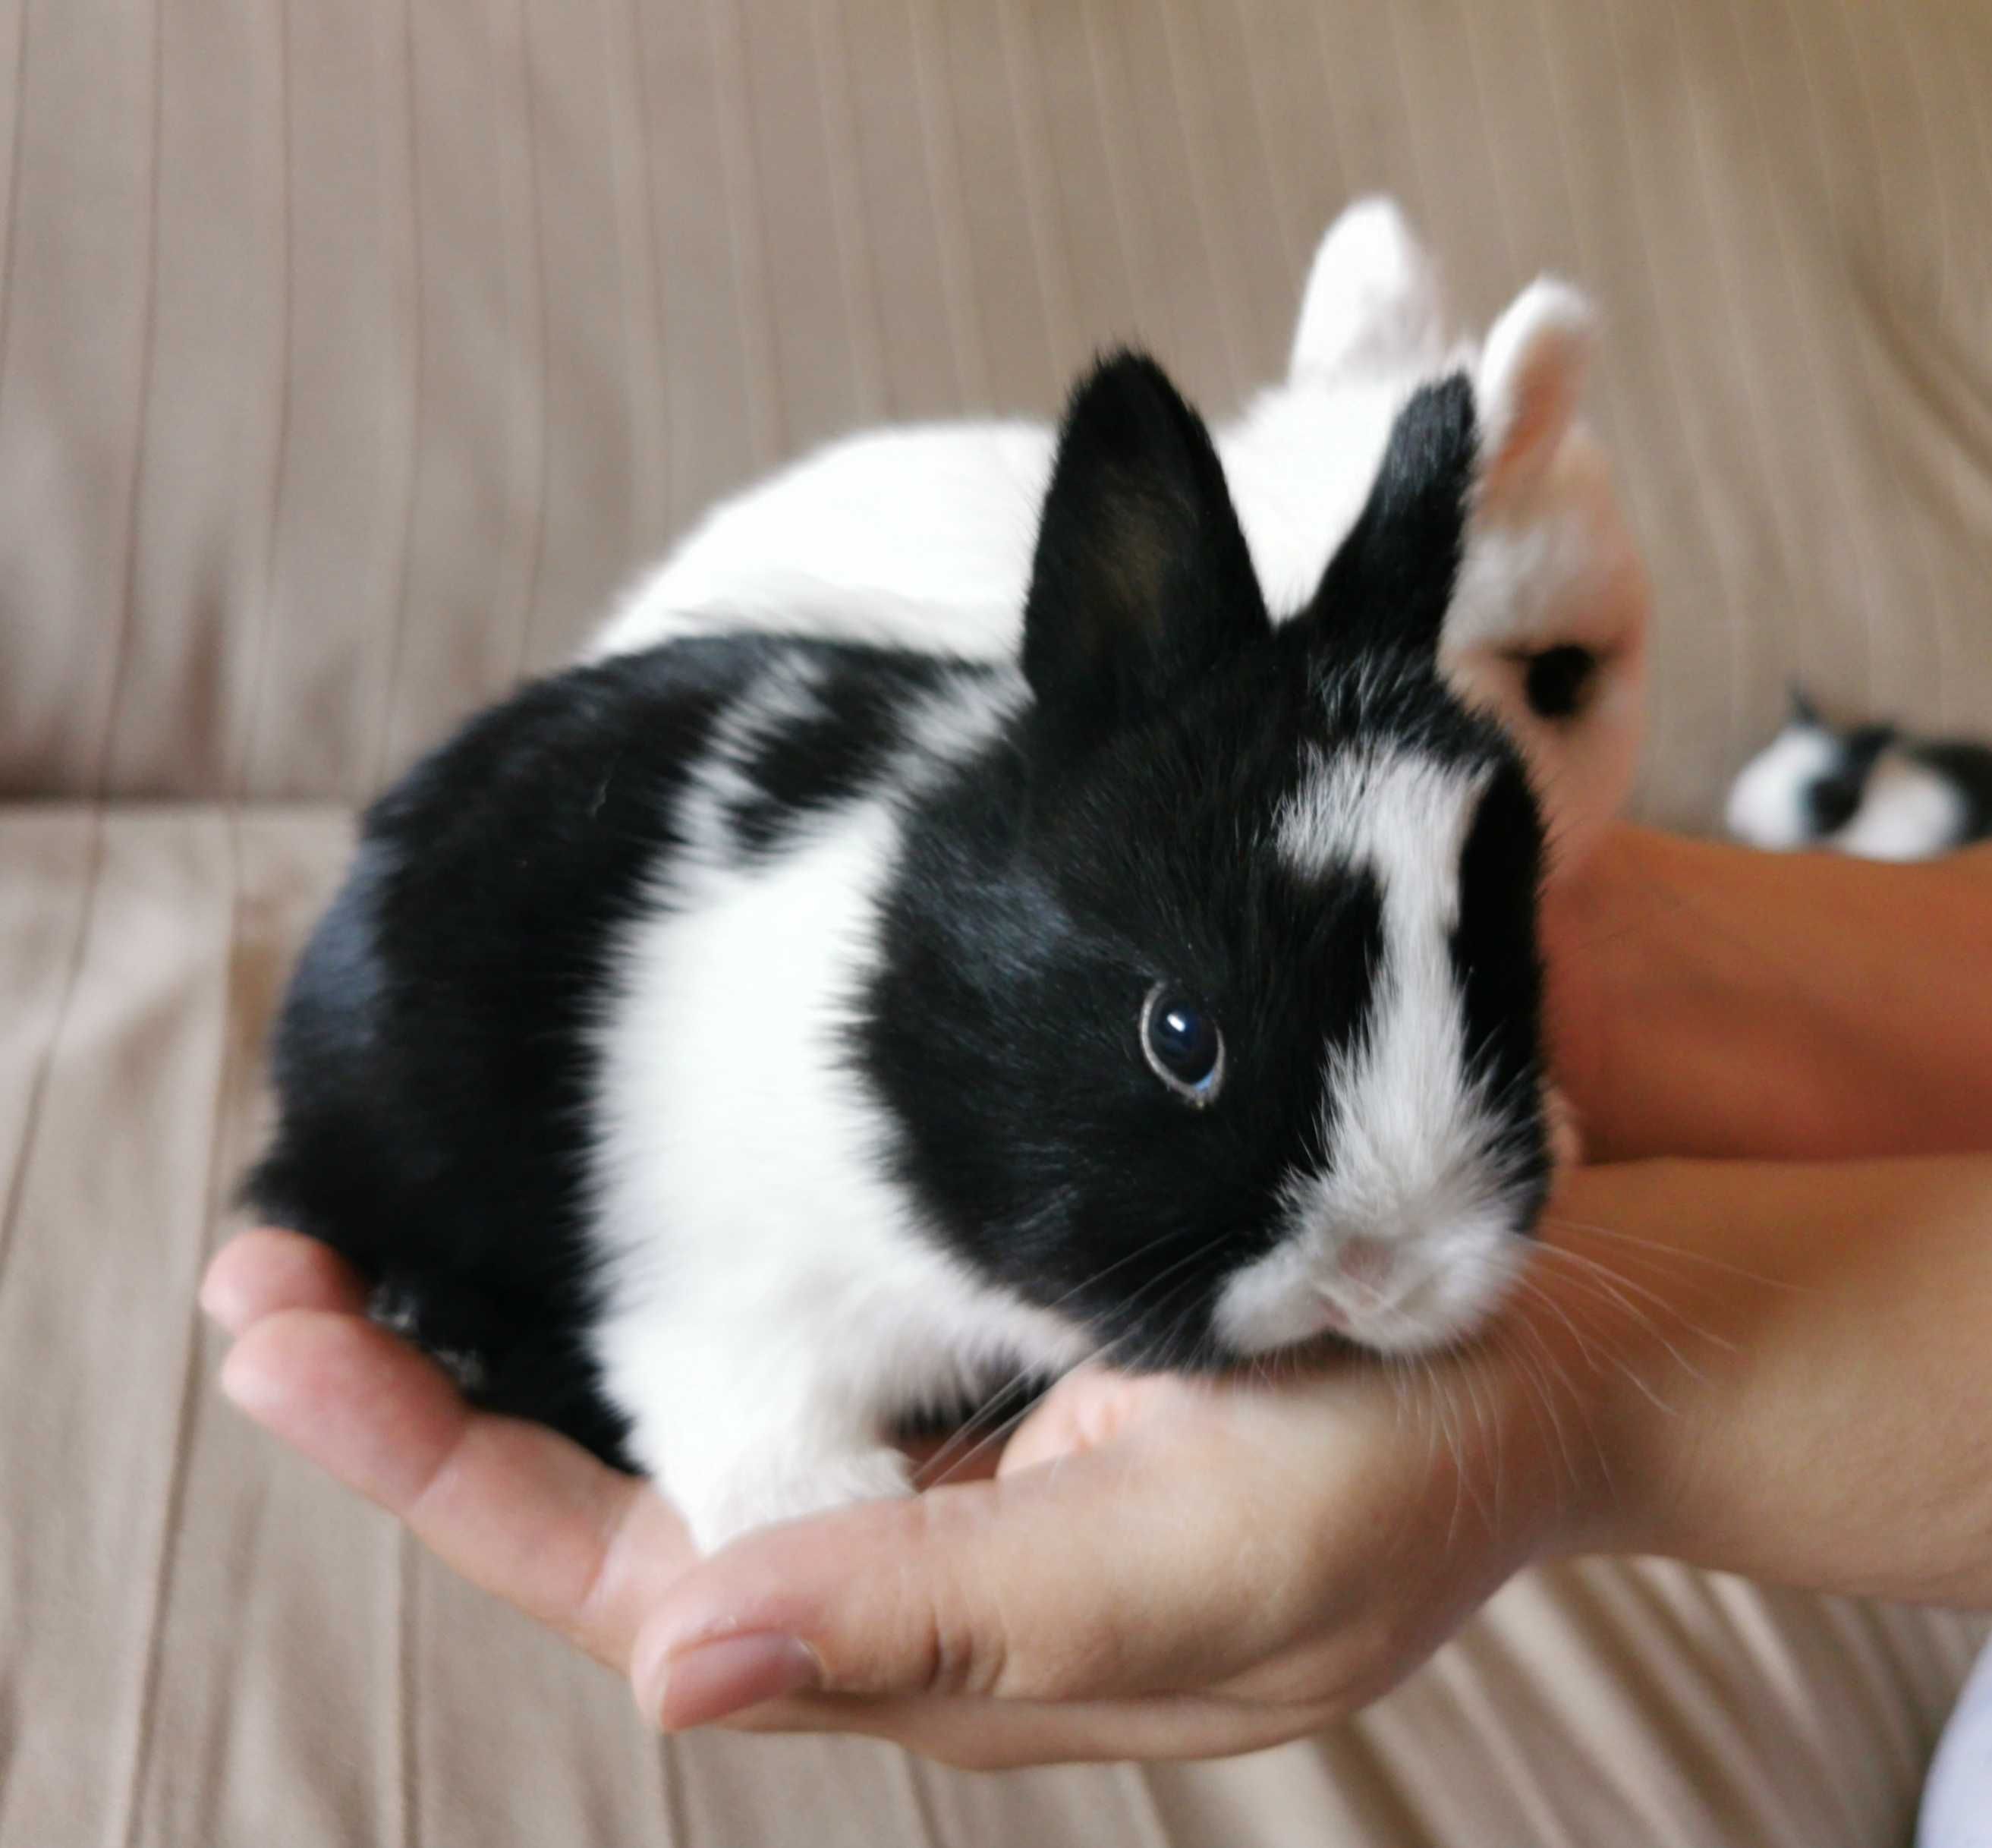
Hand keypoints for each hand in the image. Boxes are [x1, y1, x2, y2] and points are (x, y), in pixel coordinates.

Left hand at [204, 1225, 1590, 1766]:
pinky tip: (589, 1227)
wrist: (1544, 1363)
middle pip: (610, 1502)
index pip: (625, 1573)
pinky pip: (774, 1353)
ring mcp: (935, 1476)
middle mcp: (900, 1566)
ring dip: (513, 1339)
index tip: (286, 1336)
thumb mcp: (1188, 1565)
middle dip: (424, 1396)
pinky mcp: (981, 1386)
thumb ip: (944, 1625)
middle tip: (267, 1259)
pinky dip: (649, 1295)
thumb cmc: (1394, 1471)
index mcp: (929, 1641)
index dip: (438, 1470)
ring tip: (357, 1236)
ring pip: (674, 1427)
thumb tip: (670, 1661)